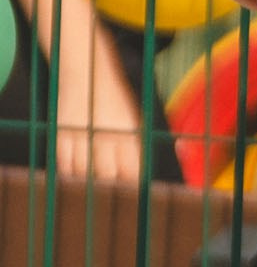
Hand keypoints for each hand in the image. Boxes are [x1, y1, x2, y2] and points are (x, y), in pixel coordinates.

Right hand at [54, 25, 143, 186]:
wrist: (86, 72)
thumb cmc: (116, 99)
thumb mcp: (136, 115)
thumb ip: (145, 140)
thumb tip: (182, 150)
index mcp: (127, 129)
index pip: (132, 170)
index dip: (133, 185)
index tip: (135, 193)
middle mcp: (105, 132)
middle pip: (108, 176)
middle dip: (111, 186)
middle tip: (113, 194)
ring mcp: (82, 133)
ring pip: (84, 172)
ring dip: (90, 180)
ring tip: (96, 183)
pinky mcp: (62, 133)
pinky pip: (64, 164)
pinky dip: (71, 172)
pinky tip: (77, 173)